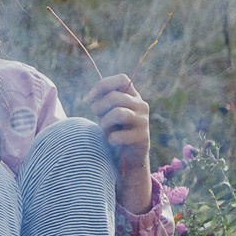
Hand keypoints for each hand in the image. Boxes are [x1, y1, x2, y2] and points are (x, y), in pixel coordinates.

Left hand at [81, 74, 152, 212]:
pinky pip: (118, 135)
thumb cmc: (114, 130)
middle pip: (115, 97)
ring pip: (118, 113)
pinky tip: (113, 142)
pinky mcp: (143, 138)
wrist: (128, 157)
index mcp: (133, 96)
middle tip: (98, 118)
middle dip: (99, 108)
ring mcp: (144, 121)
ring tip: (106, 130)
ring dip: (105, 123)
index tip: (91, 96)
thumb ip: (103, 100)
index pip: (122, 79)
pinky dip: (110, 139)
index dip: (104, 84)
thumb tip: (93, 94)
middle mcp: (141, 105)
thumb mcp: (107, 112)